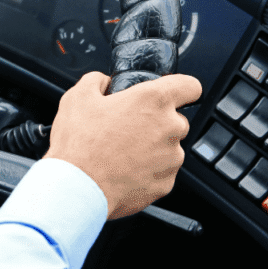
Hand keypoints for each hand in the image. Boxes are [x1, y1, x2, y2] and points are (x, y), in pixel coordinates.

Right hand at [44, 71, 201, 219]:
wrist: (78, 187)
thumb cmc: (79, 144)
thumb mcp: (77, 98)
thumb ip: (97, 81)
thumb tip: (103, 83)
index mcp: (153, 100)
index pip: (190, 86)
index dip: (181, 88)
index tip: (174, 94)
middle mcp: (170, 128)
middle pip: (176, 120)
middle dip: (157, 122)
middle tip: (128, 128)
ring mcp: (170, 159)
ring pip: (170, 148)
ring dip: (152, 148)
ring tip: (121, 153)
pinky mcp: (165, 184)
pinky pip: (162, 173)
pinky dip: (147, 172)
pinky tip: (123, 171)